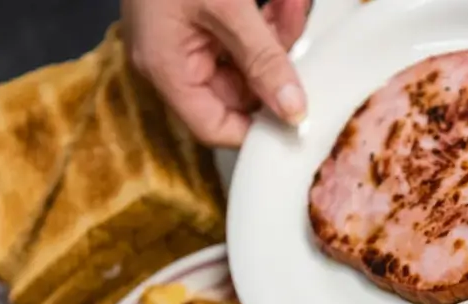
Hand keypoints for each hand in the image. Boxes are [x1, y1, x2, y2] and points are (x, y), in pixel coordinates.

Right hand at [122, 0, 311, 146]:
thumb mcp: (227, 8)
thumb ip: (263, 58)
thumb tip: (294, 110)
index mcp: (167, 69)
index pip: (216, 127)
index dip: (259, 128)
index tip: (300, 112)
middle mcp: (173, 61)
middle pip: (239, 90)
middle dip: (275, 61)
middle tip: (296, 27)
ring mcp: (185, 38)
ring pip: (247, 58)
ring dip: (276, 33)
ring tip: (291, 3)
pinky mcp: (198, 17)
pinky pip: (242, 33)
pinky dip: (266, 18)